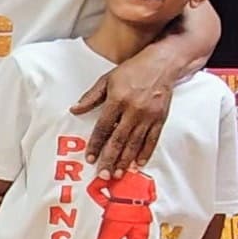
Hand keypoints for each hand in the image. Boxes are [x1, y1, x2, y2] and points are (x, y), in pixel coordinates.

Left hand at [70, 49, 172, 178]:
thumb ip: (90, 97)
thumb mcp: (107, 79)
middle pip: (119, 139)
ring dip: (125, 160)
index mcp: (117, 100)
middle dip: (110, 159)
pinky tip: (138, 164)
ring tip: (118, 174)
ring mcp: (149, 115)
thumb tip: (74, 110)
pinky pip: (152, 139)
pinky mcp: (161, 118)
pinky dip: (145, 153)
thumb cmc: (132, 70)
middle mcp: (133, 110)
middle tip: (103, 175)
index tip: (89, 158)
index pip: (103, 127)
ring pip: (135, 143)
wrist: (163, 63)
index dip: (95, 144)